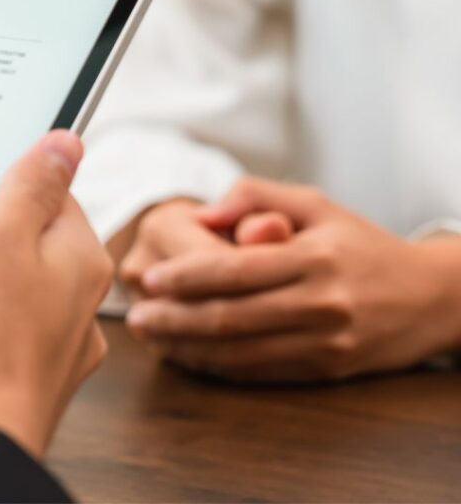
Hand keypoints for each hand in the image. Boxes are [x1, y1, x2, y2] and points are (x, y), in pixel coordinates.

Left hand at [127, 177, 460, 381]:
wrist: (430, 297)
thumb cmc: (361, 243)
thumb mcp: (315, 203)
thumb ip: (255, 195)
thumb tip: (204, 212)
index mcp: (313, 258)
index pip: (236, 270)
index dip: (187, 276)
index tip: (153, 278)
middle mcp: (320, 304)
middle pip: (231, 316)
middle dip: (176, 318)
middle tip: (138, 315)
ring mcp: (324, 343)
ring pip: (242, 351)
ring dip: (189, 347)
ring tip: (154, 336)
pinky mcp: (326, 371)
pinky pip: (262, 372)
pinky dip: (221, 366)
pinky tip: (191, 355)